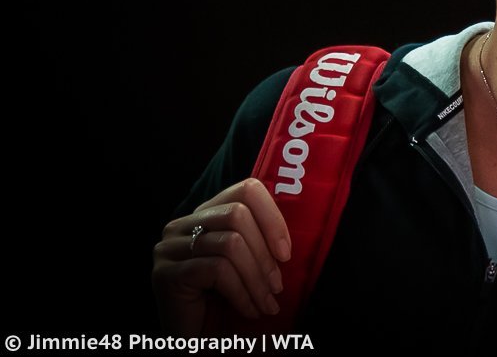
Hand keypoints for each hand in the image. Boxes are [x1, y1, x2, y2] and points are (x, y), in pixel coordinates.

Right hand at [152, 178, 291, 334]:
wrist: (199, 345)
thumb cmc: (228, 304)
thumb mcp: (250, 263)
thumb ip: (262, 238)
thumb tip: (296, 224)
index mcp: (205, 215)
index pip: (246, 189)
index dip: (272, 216)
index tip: (286, 251)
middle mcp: (181, 226)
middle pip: (237, 214)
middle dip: (265, 254)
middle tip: (277, 286)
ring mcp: (169, 249)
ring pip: (230, 243)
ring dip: (256, 279)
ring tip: (267, 303)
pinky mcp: (166, 274)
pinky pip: (216, 270)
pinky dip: (240, 292)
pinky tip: (249, 310)